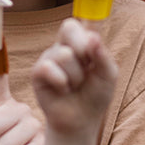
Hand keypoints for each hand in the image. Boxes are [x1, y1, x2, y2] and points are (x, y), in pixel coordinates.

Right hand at [31, 18, 117, 138]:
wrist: (81, 120)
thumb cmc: (95, 96)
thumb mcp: (108, 75)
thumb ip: (103, 55)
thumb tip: (93, 37)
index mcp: (80, 42)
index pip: (80, 24)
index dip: (88, 40)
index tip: (93, 59)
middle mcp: (63, 47)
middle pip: (68, 27)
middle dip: (82, 50)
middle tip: (86, 68)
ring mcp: (48, 59)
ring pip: (64, 54)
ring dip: (76, 76)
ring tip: (74, 86)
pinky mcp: (37, 74)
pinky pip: (47, 68)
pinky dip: (61, 83)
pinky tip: (63, 91)